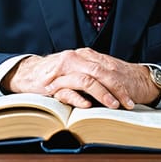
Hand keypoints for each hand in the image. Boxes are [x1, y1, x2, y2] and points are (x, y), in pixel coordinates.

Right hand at [1, 48, 160, 108]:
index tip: (132, 97)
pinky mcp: (51, 85)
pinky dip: (78, 98)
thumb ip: (94, 72)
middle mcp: (74, 59)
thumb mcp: (78, 68)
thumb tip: (117, 86)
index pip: (108, 68)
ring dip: (102, 94)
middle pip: (101, 72)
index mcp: (84, 55)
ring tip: (112, 105)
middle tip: (128, 103)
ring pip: (87, 80)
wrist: (29, 72)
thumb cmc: (57, 72)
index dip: (121, 83)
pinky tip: (87, 106)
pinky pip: (66, 91)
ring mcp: (63, 71)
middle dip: (117, 89)